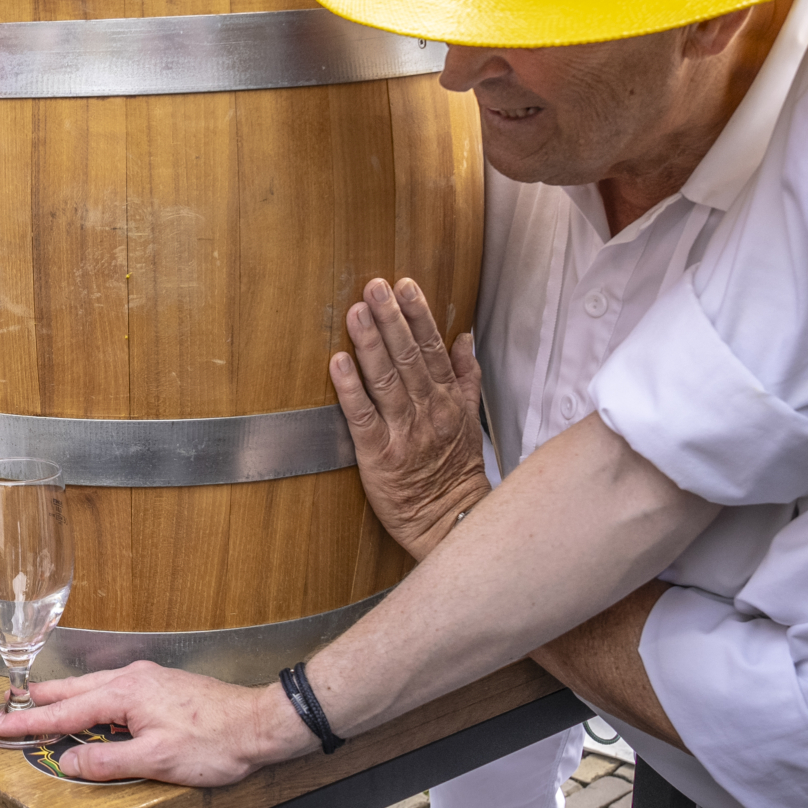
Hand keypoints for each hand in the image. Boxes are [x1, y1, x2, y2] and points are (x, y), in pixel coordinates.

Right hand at [0, 661, 310, 786]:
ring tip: (40, 702)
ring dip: (63, 697)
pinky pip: (112, 689)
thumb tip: (67, 761)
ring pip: (93, 687)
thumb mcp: (155, 761)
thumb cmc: (214, 742)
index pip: (65, 712)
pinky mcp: (161, 686)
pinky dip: (90, 697)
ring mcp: (148, 679)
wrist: (259, 724)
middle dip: (39, 701)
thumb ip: (106, 761)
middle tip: (9, 708)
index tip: (1, 727)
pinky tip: (92, 705)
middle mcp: (132, 679)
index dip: (30, 724)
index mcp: (124, 694)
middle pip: (73, 691)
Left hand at [329, 277, 488, 559]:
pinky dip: (350, 390)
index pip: (433, 349)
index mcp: (446, 399)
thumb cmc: (454, 469)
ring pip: (386, 381)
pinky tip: (338, 363)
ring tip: (356, 312)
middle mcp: (427, 411)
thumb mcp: (469, 418)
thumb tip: (464, 336)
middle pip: (409, 357)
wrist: (450, 522)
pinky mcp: (379, 456)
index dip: (418, 316)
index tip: (404, 286)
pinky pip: (363, 418)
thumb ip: (465, 375)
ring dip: (370, 344)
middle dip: (391, 319)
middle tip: (374, 286)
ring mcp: (403, 432)